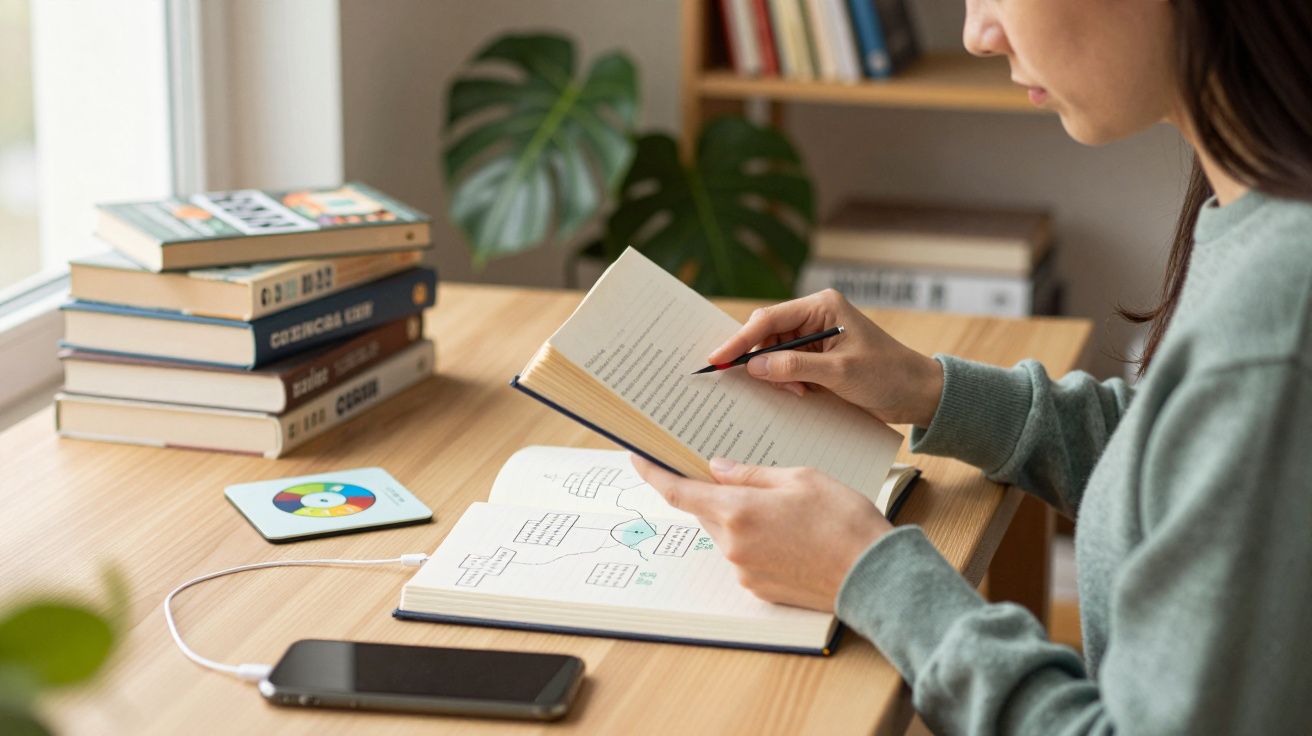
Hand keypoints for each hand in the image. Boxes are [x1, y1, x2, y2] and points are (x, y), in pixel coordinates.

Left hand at [630, 454, 892, 611]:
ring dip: (741, 517)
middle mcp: (733, 545)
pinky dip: (756, 540)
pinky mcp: (759, 589)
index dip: (653, 474)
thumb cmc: (844, 521)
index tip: (637, 458)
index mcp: (738, 511)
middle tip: (740, 476)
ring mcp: (744, 571)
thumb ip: (751, 473)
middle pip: (706, 512)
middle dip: (716, 493)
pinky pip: (744, 556)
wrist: (874, 575)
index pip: (679, 492)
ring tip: (785, 508)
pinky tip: (790, 533)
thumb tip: (717, 470)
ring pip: (727, 534)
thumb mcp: (800, 478)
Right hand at [712, 289, 943, 426]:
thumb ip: (795, 367)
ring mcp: (816, 340)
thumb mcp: (840, 372)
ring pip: (774, 355)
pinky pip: (787, 369)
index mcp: (822, 307)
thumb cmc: (888, 375)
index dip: (740, 340)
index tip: (717, 359)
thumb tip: (753, 366)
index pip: (769, 320)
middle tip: (760, 385)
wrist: (918, 394)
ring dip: (777, 377)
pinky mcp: (818, 360)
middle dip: (761, 362)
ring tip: (798, 394)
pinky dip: (787, 384)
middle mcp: (816, 318)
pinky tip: (799, 396)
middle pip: (767, 336)